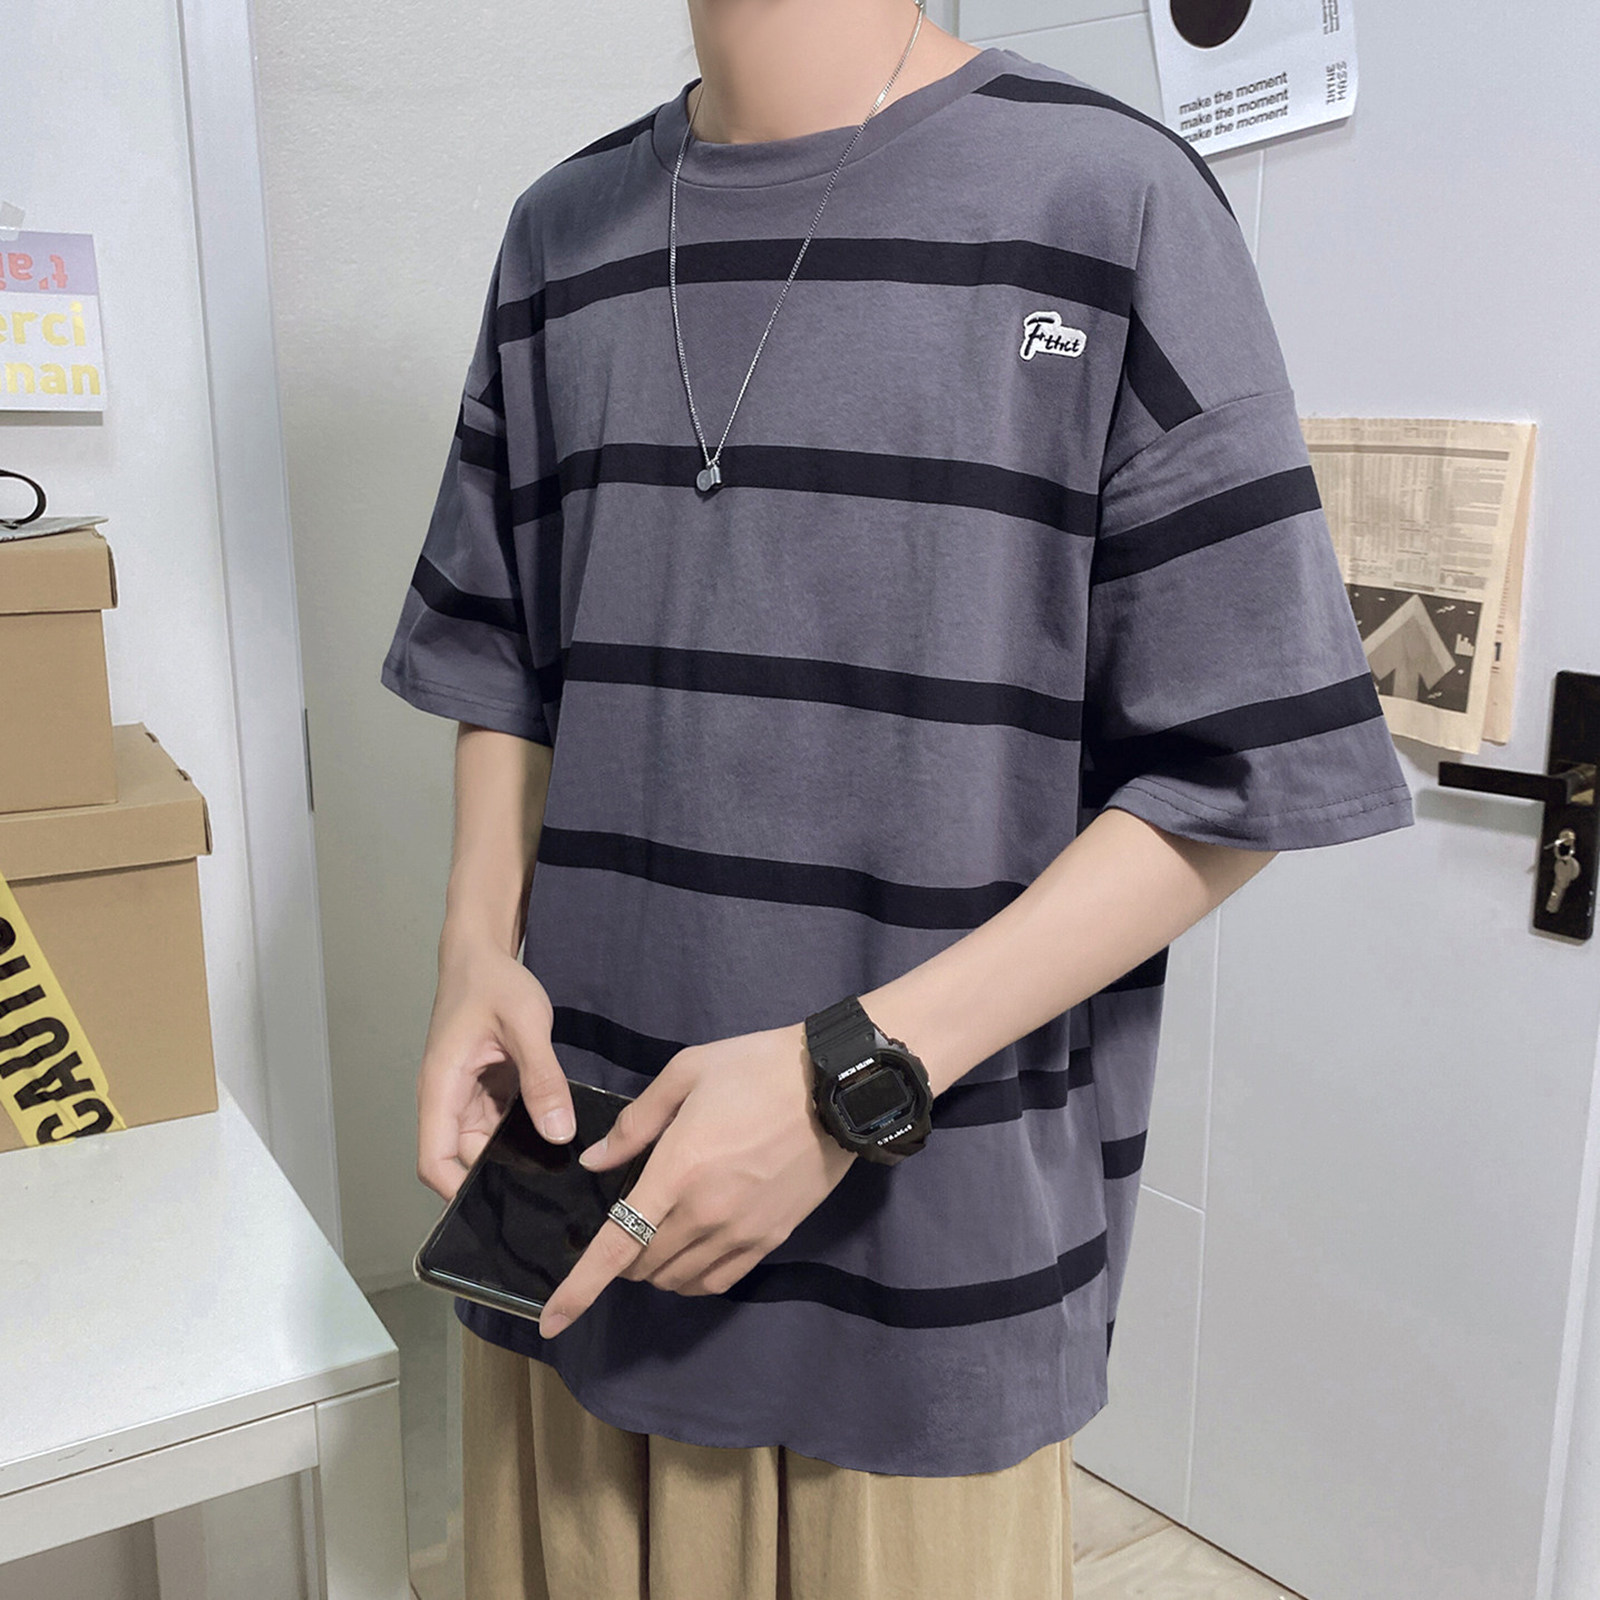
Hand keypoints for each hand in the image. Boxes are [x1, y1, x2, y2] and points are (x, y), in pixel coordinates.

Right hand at [416, 929, 574, 1200]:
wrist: (482, 954)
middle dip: (498, 1175)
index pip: (433, 1160)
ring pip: (485, 1143)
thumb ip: (543, 1078)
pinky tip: (553, 1134)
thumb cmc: (493, 983)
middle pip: (463, 1158)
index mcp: (441, 1088)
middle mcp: (448, 1099)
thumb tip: (557, 1132)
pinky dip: (523, 1131)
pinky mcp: (485, 1089)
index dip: (456, 1190)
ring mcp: (466, 1096)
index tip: (497, 1206)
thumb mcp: (526, 1025)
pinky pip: (501, 1123)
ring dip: (514, 1152)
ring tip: (556, 1167)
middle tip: (546, 1188)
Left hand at [535, 1021, 855, 1337]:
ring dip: (653, 1269)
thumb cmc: (754, 1068)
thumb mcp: (685, 1073)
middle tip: (622, 1223)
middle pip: (642, 1267)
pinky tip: (688, 1258)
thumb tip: (594, 1162)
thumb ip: (635, 1123)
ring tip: (654, 1237)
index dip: (578, 1290)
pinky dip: (691, 1279)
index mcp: (675, 1171)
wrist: (834, 1085)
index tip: (551, 1322)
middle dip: (618, 1258)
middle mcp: (704, 1214)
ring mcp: (740, 1232)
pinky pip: (717, 1281)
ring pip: (677, 1280)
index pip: (614, 1248)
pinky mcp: (770, 1238)